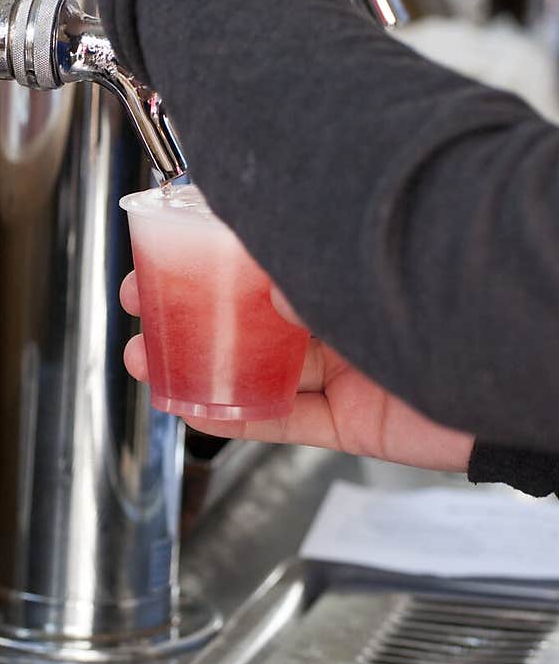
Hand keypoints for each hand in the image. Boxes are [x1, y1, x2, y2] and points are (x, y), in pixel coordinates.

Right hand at [120, 273, 474, 471]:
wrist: (527, 377)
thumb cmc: (463, 301)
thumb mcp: (365, 268)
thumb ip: (310, 274)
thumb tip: (265, 289)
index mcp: (347, 260)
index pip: (263, 248)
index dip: (206, 247)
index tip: (160, 243)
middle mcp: (346, 310)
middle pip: (249, 308)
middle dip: (188, 305)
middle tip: (142, 300)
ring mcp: (348, 366)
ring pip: (257, 364)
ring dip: (197, 362)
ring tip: (146, 358)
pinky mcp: (353, 420)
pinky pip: (283, 419)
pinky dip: (233, 415)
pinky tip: (191, 406)